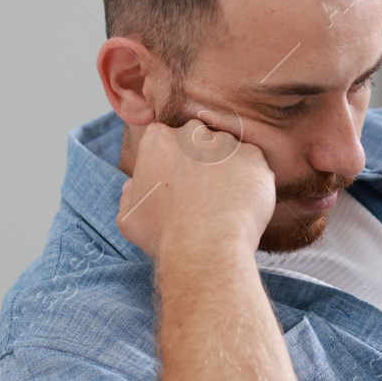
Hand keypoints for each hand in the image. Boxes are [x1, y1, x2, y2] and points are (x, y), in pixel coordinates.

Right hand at [116, 116, 274, 259]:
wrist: (207, 247)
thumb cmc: (164, 235)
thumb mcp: (129, 218)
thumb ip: (128, 194)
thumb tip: (133, 184)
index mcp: (157, 140)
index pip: (165, 142)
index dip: (172, 165)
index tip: (177, 186)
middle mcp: (191, 133)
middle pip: (197, 142)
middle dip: (200, 163)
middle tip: (203, 195)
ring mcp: (225, 143)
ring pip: (227, 153)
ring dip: (226, 172)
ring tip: (224, 204)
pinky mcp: (253, 157)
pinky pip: (252, 167)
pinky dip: (250, 183)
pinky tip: (242, 205)